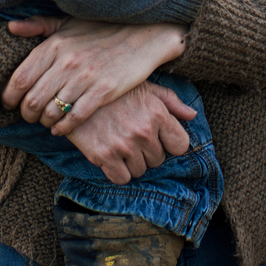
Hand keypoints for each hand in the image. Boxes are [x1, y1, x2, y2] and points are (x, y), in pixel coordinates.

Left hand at [1, 19, 186, 134]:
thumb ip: (39, 26)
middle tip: (28, 117)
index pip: (19, 79)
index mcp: (54, 45)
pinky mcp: (104, 91)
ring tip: (45, 121)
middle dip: (26, 114)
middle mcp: (66, 62)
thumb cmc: (101, 30)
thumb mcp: (68, 23)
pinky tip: (61, 128)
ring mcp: (85, 77)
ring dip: (44, 121)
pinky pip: (75, 117)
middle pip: (32, 100)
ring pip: (51, 111)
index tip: (10, 103)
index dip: (9, 97)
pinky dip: (63, 127)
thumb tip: (11, 28)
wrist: (142, 35)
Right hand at [65, 82, 195, 183]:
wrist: (74, 91)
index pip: (180, 145)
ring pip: (140, 170)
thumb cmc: (114, 89)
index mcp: (157, 113)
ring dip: (132, 162)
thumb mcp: (146, 86)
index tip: (159, 138)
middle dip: (148, 152)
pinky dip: (118, 171)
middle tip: (132, 137)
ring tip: (120, 144)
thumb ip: (171, 102)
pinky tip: (111, 156)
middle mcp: (143, 131)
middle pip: (158, 160)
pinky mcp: (103, 156)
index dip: (170, 143)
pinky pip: (122, 178)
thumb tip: (192, 115)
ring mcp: (123, 145)